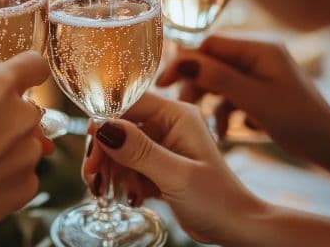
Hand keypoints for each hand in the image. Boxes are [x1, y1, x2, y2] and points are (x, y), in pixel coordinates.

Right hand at [0, 52, 52, 245]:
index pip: (34, 64)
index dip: (26, 70)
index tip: (17, 77)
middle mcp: (21, 116)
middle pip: (27, 107)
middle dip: (8, 115)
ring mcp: (28, 152)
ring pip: (27, 141)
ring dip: (8, 146)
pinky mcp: (28, 184)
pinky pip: (23, 170)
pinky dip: (7, 174)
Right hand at [85, 93, 329, 246]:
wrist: (237, 227)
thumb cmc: (218, 200)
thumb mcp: (176, 175)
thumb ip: (139, 150)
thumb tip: (102, 126)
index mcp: (176, 115)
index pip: (129, 102)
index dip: (105, 119)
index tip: (92, 145)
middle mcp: (168, 124)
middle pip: (119, 127)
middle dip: (105, 152)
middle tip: (94, 178)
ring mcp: (163, 144)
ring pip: (120, 148)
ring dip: (113, 171)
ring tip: (111, 193)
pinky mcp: (159, 164)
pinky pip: (129, 165)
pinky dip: (124, 181)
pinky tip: (132, 197)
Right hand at [156, 35, 329, 152]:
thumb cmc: (300, 122)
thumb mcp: (252, 99)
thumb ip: (216, 77)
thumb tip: (180, 57)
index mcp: (260, 49)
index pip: (209, 45)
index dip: (184, 62)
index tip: (163, 83)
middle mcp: (261, 57)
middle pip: (213, 63)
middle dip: (196, 86)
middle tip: (181, 108)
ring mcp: (263, 76)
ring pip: (221, 83)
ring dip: (211, 104)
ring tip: (208, 127)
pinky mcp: (265, 95)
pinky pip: (235, 98)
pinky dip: (227, 114)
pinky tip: (229, 134)